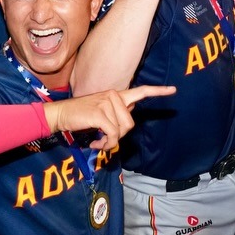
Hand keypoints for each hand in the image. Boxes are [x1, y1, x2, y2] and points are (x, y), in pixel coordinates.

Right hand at [44, 85, 176, 150]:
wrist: (61, 115)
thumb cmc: (81, 116)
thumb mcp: (102, 112)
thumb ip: (117, 113)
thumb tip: (129, 117)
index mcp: (117, 95)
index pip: (141, 91)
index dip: (158, 91)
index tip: (173, 90)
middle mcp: (114, 96)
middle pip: (130, 124)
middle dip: (119, 136)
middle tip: (105, 139)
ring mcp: (107, 103)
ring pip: (121, 131)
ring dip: (110, 142)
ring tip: (99, 141)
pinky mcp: (99, 113)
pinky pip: (112, 135)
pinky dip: (105, 144)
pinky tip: (96, 143)